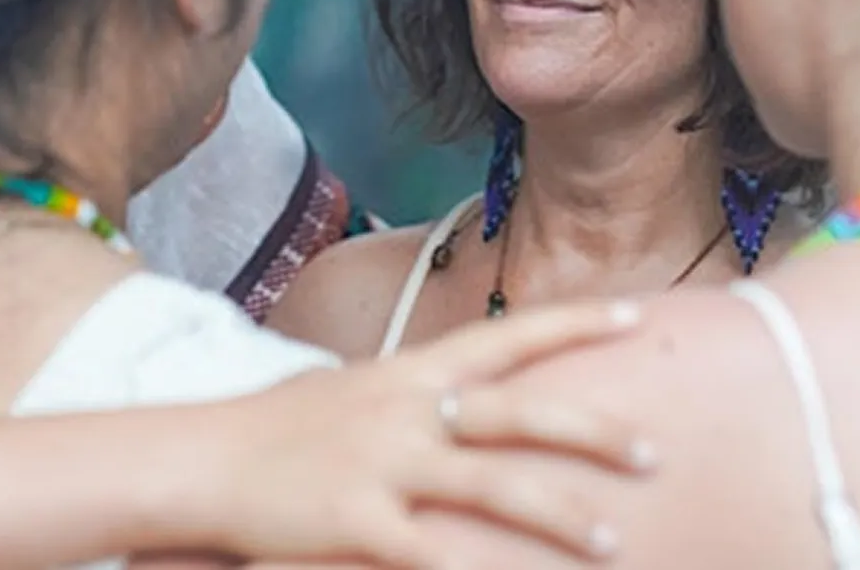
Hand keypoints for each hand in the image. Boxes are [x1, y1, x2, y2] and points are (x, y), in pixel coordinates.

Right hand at [189, 301, 652, 568]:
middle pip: (517, 414)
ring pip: (491, 486)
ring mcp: (383, 464)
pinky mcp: (355, 521)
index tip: (633, 314)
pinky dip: (465, 569)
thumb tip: (466, 400)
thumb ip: (418, 393)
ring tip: (616, 541)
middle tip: (654, 453)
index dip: (572, 323)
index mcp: (413, 371)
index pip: (508, 336)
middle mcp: (408, 410)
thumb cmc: (285, 427)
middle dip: (592, 433)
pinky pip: (425, 551)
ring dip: (559, 514)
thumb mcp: (359, 391)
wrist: (204, 458)